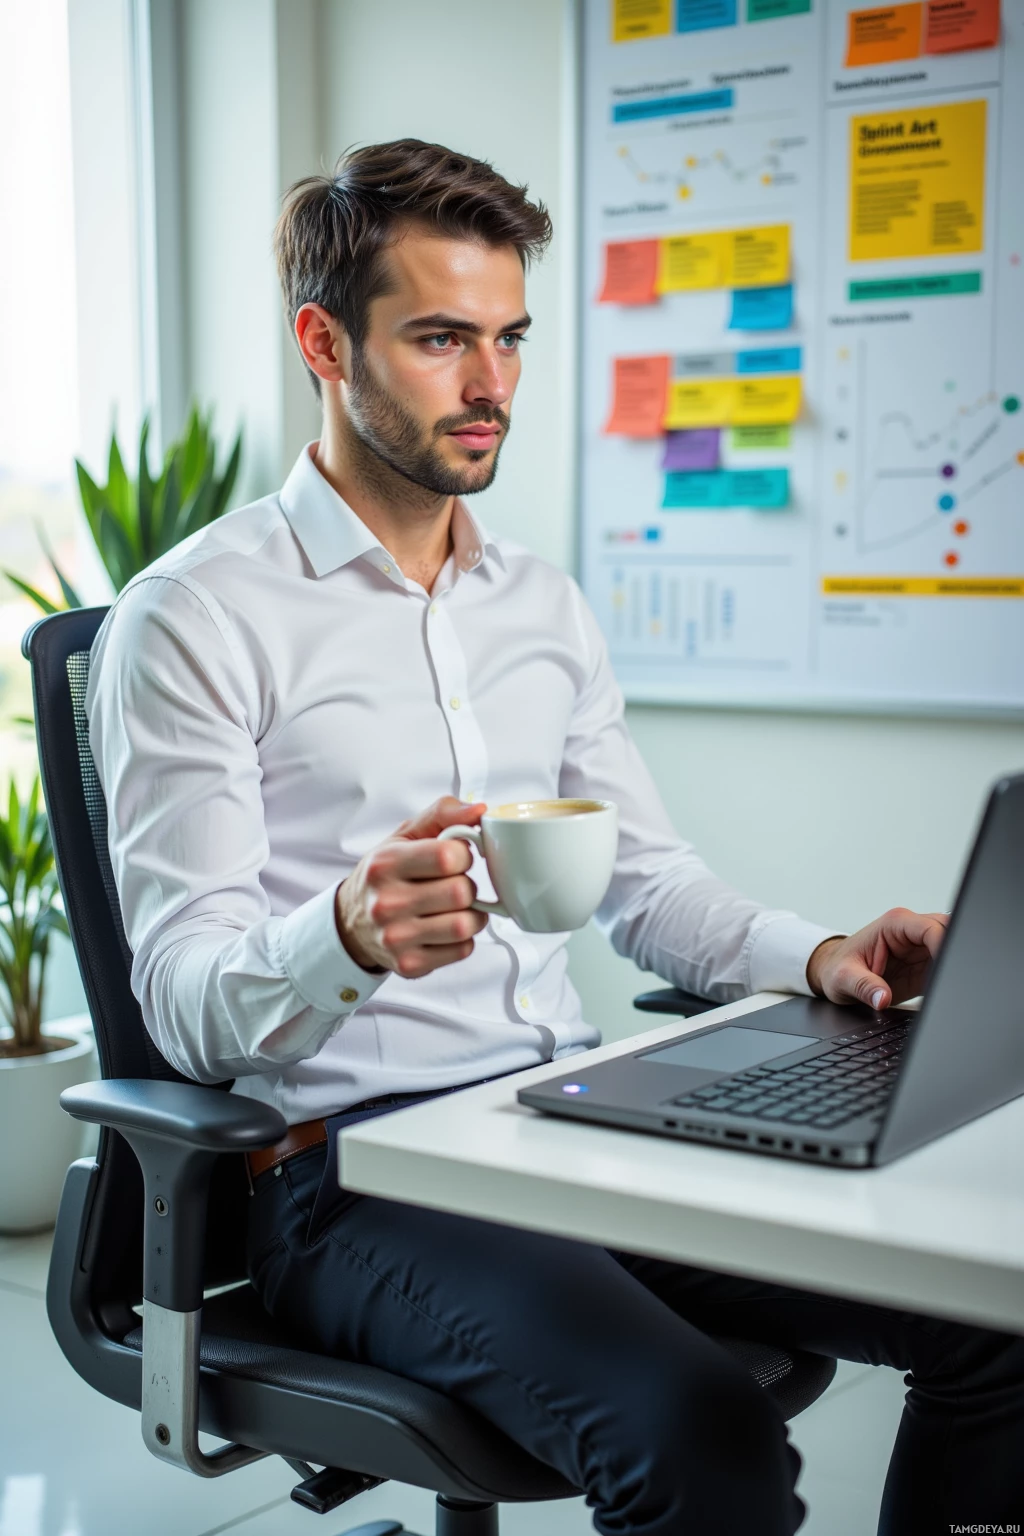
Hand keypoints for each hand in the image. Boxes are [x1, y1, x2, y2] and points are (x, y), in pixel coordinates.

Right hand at [335, 797, 488, 977]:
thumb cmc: (384, 875)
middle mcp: (386, 903)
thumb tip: (479, 810)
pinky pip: (462, 950)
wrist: (351, 922)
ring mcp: (396, 938)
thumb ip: (442, 814)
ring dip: (471, 914)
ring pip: (465, 925)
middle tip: (453, 884)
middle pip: (461, 892)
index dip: (462, 855)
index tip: (454, 858)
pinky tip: (444, 929)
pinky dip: (463, 939)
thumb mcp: (404, 835)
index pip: (448, 856)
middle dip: (466, 885)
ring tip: (454, 907)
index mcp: (385, 864)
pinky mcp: (409, 964)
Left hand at [806, 908, 948, 1010]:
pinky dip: (951, 978)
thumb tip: (882, 999)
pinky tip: (945, 992)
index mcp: (894, 925)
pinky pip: (948, 968)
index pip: (931, 928)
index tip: (947, 968)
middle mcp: (912, 932)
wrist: (834, 974)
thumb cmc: (838, 968)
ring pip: (954, 948)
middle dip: (957, 953)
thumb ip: (864, 987)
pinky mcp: (927, 966)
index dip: (945, 945)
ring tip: (950, 988)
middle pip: (950, 932)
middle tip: (954, 980)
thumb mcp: (844, 978)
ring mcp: (922, 948)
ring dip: (955, 966)